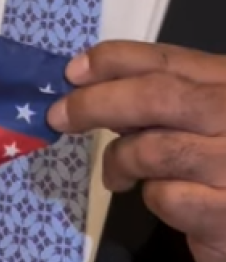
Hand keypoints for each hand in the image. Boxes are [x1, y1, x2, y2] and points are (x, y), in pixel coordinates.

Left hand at [49, 41, 225, 261]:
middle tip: (59, 116)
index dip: (112, 61)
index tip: (71, 72)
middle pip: (156, 96)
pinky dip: (152, 197)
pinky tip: (166, 200)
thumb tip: (91, 88)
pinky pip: (165, 197)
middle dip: (96, 103)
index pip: (165, 60)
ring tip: (116, 175)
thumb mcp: (201, 115)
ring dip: (120, 159)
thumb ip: (160, 99)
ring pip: (152, 149)